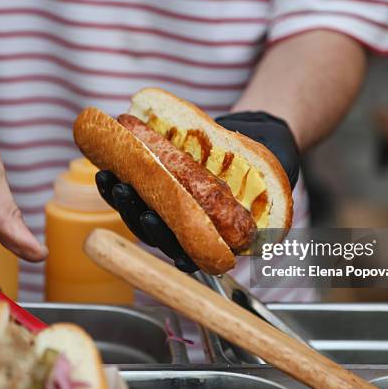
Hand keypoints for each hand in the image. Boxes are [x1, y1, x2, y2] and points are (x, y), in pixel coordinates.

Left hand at [95, 111, 298, 271]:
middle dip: (142, 218)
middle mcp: (195, 227)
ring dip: (124, 201)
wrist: (259, 133)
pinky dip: (119, 182)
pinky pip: (136, 191)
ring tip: (111, 179)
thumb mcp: (281, 171)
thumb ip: (276, 189)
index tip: (165, 236)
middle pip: (162, 235)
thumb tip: (271, 209)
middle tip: (128, 196)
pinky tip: (106, 168)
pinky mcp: (162, 187)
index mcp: (223, 234)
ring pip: (142, 215)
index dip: (179, 251)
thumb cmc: (276, 156)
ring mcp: (175, 208)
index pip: (196, 254)